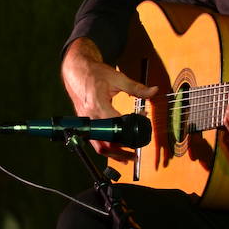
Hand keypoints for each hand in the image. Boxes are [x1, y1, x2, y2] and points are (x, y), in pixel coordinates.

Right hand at [61, 37, 156, 157]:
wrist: (76, 70)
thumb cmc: (94, 73)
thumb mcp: (117, 78)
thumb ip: (136, 87)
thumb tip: (153, 91)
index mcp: (97, 104)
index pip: (115, 124)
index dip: (130, 128)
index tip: (141, 123)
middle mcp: (90, 116)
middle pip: (105, 142)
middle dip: (121, 150)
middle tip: (135, 153)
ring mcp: (86, 121)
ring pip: (98, 145)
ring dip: (113, 154)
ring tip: (127, 158)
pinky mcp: (85, 124)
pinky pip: (94, 141)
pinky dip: (105, 148)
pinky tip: (115, 152)